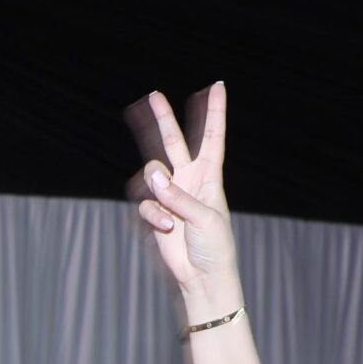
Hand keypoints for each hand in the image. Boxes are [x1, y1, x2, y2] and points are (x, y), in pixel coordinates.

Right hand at [129, 84, 236, 311]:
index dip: (214, 113)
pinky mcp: (155, 213)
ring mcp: (170, 195)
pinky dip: (153, 216)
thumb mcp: (205, 217)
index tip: (218, 87)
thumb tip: (152, 177)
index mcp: (210, 176)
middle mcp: (188, 179)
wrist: (201, 276)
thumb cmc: (214, 246)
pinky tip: (166, 228)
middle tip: (153, 96)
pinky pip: (144, 204)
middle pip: (173, 142)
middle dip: (163, 119)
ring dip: (156, 192)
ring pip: (151, 174)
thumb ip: (178, 196)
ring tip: (169, 214)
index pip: (212, 138)